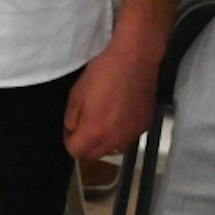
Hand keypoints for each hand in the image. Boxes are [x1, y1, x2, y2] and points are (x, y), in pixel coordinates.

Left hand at [62, 18, 163, 159]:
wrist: (135, 59)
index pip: (76, 152)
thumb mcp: (76, 93)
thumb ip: (71, 119)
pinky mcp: (145, 125)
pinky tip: (121, 114)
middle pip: (95, 155)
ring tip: (104, 120)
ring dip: (104, 141)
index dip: (69, 140)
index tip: (71, 128)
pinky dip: (122, 132)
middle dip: (86, 144)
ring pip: (113, 149)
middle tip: (85, 124)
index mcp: (95, 132)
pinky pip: (129, 137)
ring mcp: (133, 134)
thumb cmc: (103, 72)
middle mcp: (115, 140)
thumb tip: (73, 130)